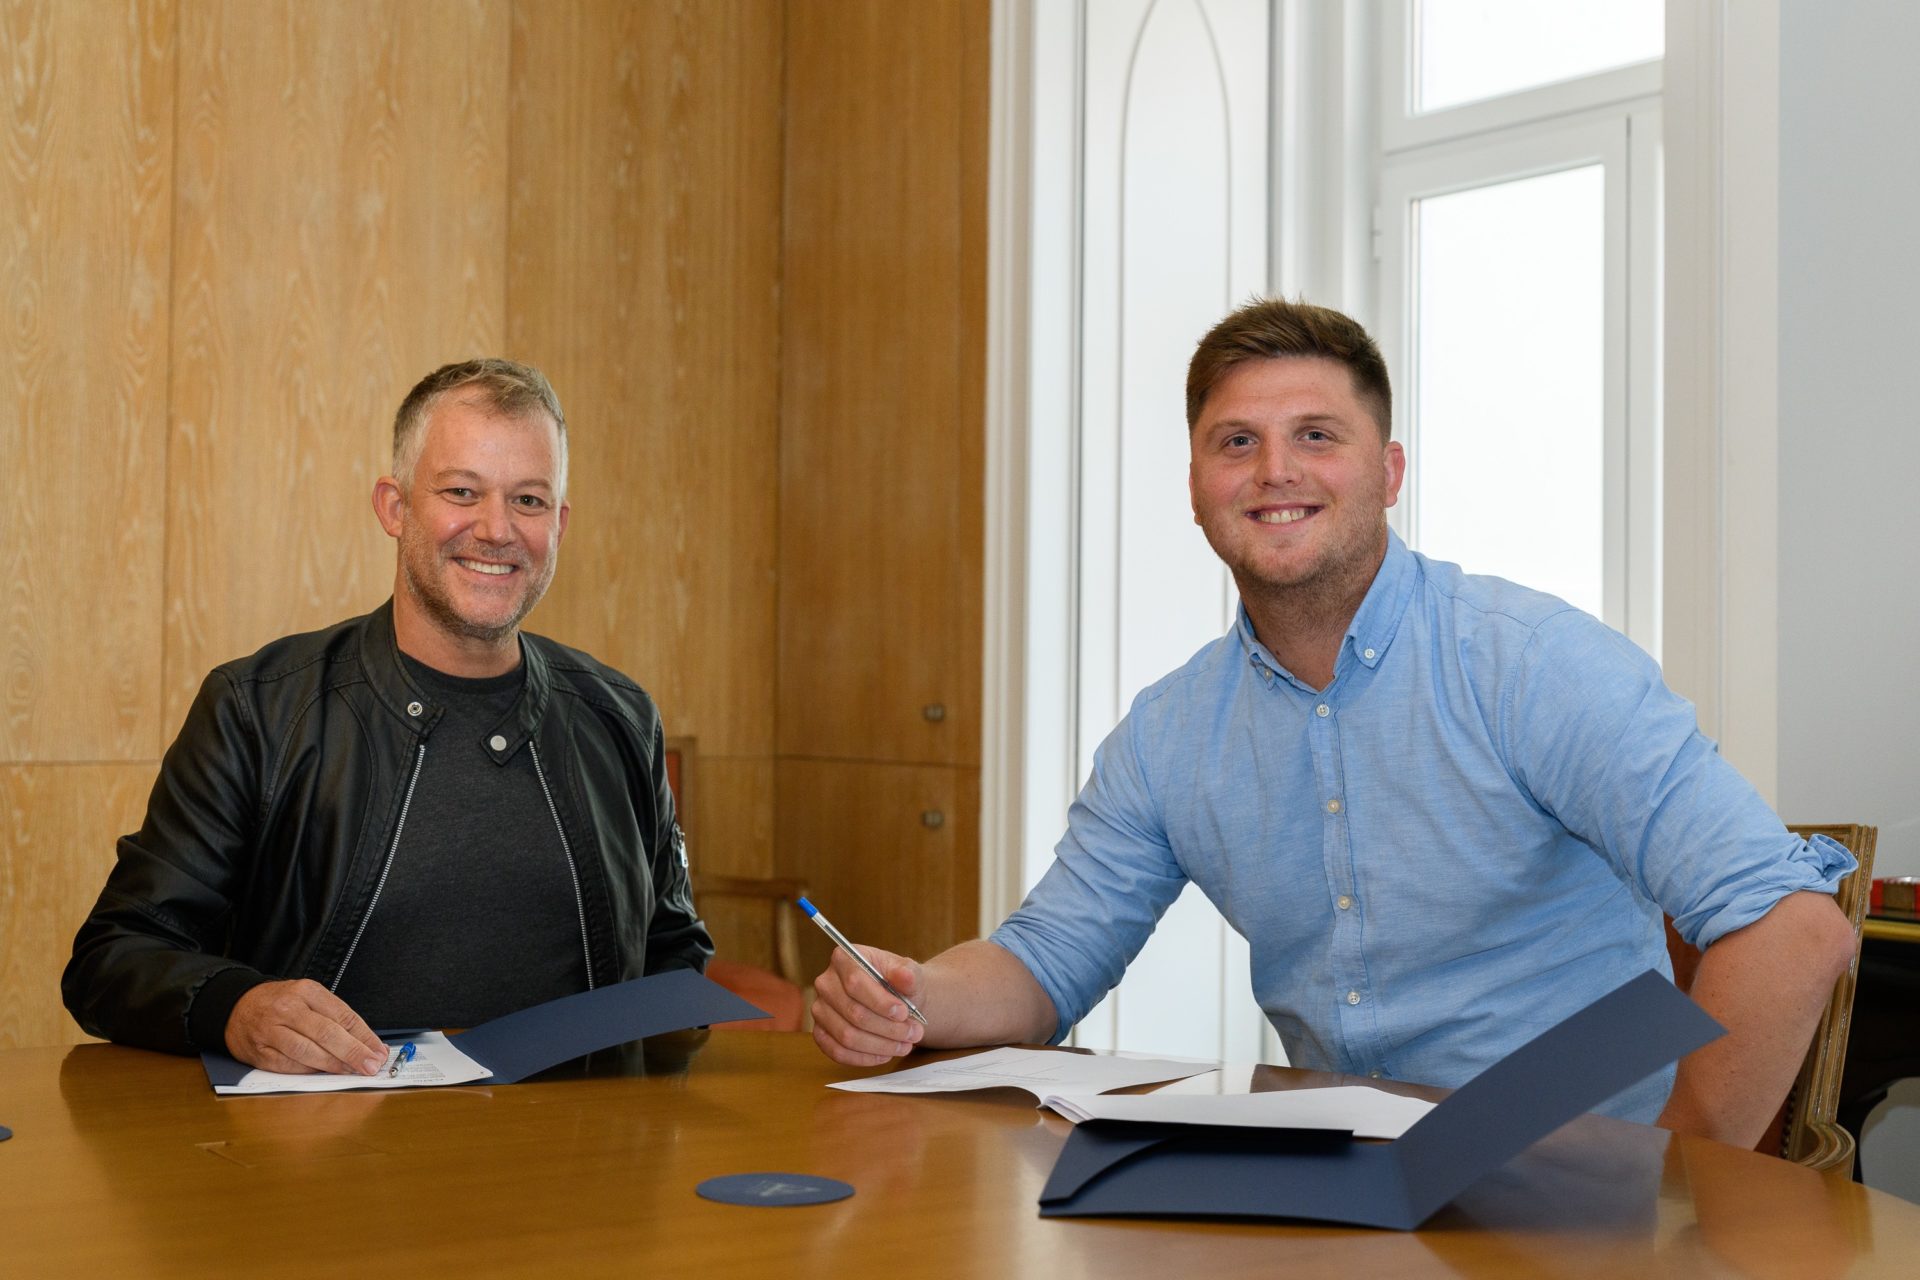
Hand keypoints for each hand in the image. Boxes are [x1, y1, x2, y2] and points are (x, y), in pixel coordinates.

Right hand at [224, 979, 389, 1074]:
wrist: (236, 1007)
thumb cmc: (280, 1003)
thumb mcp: (308, 998)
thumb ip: (336, 1018)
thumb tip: (368, 1043)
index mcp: (306, 991)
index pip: (343, 1015)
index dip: (364, 1036)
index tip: (379, 1051)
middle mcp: (288, 1009)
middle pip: (328, 1033)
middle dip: (354, 1052)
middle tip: (371, 1065)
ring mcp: (271, 1031)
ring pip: (308, 1051)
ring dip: (334, 1065)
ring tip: (351, 1071)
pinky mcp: (260, 1052)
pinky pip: (290, 1065)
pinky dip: (310, 1071)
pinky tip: (324, 1073)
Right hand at [811, 943, 926, 1066]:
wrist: (895, 1000)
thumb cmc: (898, 984)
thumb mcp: (909, 972)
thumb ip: (908, 974)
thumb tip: (904, 976)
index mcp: (843, 959)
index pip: (855, 983)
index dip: (880, 1002)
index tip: (904, 1013)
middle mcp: (825, 983)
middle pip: (853, 1013)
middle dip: (887, 1028)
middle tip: (913, 1034)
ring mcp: (820, 1009)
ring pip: (847, 1036)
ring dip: (879, 1046)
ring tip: (905, 1045)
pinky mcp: (820, 1032)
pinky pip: (837, 1052)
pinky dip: (864, 1058)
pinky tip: (885, 1054)